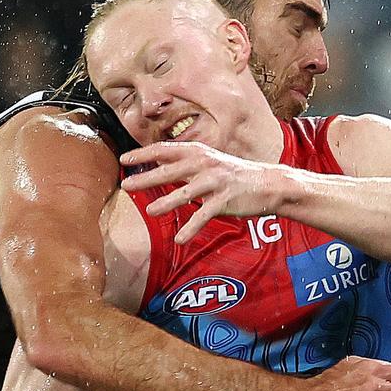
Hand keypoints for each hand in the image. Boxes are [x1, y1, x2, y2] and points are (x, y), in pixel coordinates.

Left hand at [120, 142, 286, 243]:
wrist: (267, 184)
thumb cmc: (231, 176)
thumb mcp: (207, 164)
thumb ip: (183, 167)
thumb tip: (157, 168)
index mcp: (197, 152)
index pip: (164, 150)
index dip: (143, 154)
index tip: (124, 159)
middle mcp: (204, 164)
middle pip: (169, 170)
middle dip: (146, 178)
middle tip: (126, 185)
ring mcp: (215, 181)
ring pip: (186, 192)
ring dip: (167, 203)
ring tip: (150, 211)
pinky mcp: (225, 200)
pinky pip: (205, 215)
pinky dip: (192, 228)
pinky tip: (180, 239)